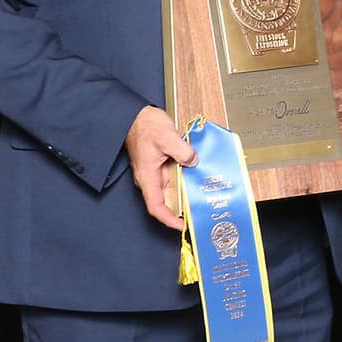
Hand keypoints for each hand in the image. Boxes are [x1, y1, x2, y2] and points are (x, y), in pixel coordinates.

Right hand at [126, 105, 195, 230]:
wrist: (138, 116)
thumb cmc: (145, 126)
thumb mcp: (167, 137)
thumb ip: (183, 152)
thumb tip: (194, 162)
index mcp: (147, 176)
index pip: (156, 207)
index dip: (169, 220)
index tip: (182, 226)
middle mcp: (151, 178)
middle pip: (167, 202)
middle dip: (182, 210)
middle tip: (200, 214)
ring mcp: (156, 173)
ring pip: (173, 191)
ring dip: (186, 195)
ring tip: (204, 199)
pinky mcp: (162, 166)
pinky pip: (175, 179)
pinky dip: (186, 181)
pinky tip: (199, 179)